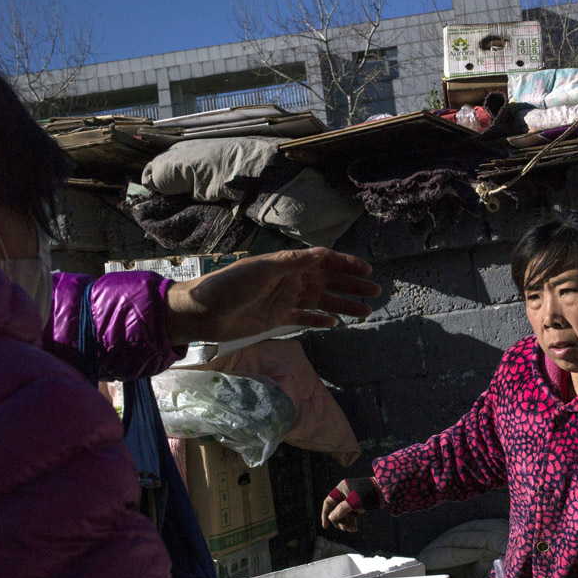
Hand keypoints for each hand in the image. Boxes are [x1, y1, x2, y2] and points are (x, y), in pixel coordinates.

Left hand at [165, 247, 381, 344]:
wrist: (201, 313)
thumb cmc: (228, 286)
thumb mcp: (261, 269)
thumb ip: (292, 262)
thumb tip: (323, 254)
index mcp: (286, 265)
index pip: (323, 261)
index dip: (345, 265)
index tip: (367, 271)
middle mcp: (289, 280)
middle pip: (328, 281)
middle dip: (352, 285)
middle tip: (376, 292)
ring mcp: (284, 299)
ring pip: (321, 300)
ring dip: (343, 304)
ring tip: (366, 312)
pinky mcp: (276, 318)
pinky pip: (304, 317)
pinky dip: (320, 319)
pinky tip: (335, 323)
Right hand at [321, 477, 381, 531]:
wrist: (386, 492)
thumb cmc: (369, 493)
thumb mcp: (355, 501)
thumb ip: (342, 509)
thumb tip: (331, 518)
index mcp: (341, 489)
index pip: (329, 502)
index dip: (325, 513)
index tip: (326, 525)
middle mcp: (345, 494)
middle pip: (335, 511)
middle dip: (339, 521)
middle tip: (344, 528)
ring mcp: (351, 501)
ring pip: (343, 515)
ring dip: (346, 523)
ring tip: (352, 529)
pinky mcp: (358, 506)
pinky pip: (351, 516)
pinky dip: (351, 522)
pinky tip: (355, 528)